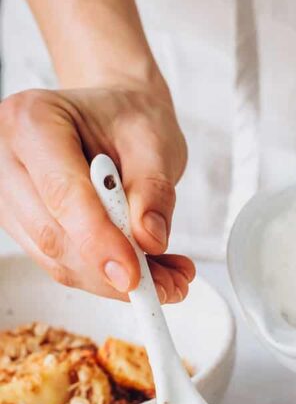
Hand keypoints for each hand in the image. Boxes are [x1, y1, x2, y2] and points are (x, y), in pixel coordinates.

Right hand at [0, 83, 193, 300]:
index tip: (133, 275)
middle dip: (113, 271)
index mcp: (33, 121)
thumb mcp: (154, 141)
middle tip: (171, 284)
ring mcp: (10, 195)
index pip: (62, 193)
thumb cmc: (128, 119)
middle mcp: (8, 158)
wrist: (114, 119)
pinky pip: (61, 263)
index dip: (98, 240)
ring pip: (56, 259)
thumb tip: (149, 239)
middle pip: (54, 236)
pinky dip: (106, 276)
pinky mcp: (23, 225)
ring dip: (114, 281)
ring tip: (168, 277)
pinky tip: (146, 270)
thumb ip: (153, 189)